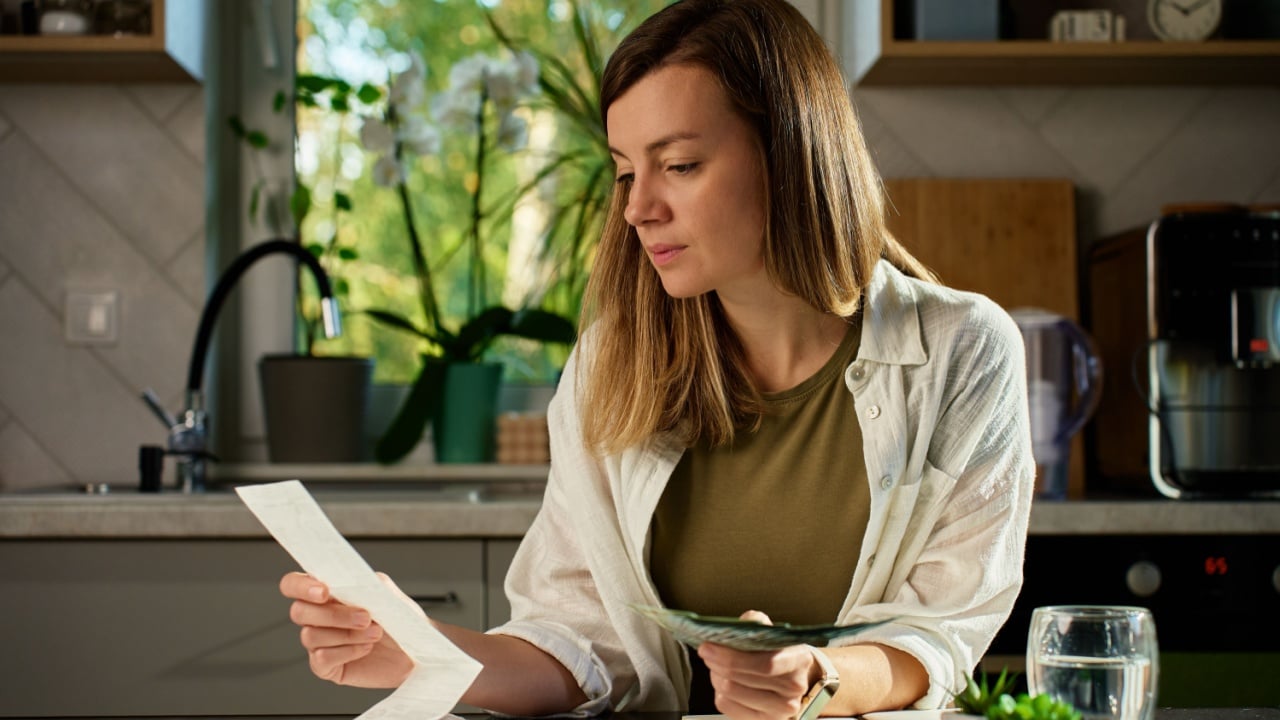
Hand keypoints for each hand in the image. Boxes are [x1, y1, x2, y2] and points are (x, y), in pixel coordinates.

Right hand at [279, 571, 414, 687]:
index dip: (301, 587)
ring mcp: (319, 643)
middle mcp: (316, 617)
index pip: (293, 584)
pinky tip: (365, 648)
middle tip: (366, 617)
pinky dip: (347, 651)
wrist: (415, 650)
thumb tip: (341, 579)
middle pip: (299, 612)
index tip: (324, 592)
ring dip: (347, 633)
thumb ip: (361, 583)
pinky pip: (321, 658)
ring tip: (375, 633)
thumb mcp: (384, 593)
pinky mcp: (326, 666)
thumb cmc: (398, 620)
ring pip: (311, 636)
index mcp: (325, 593)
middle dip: (335, 615)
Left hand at [697, 610, 819, 719]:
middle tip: (706, 652)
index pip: (766, 664)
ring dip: (717, 676)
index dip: (733, 656)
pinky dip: (719, 692)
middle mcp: (793, 688)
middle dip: (718, 663)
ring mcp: (780, 710)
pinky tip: (724, 682)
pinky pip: (727, 706)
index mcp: (799, 660)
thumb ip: (755, 623)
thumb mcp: (772, 633)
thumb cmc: (778, 652)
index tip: (709, 646)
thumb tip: (739, 623)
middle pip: (743, 679)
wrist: (793, 679)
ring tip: (715, 665)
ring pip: (731, 692)